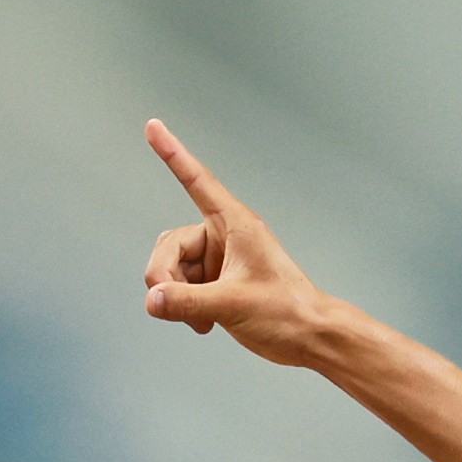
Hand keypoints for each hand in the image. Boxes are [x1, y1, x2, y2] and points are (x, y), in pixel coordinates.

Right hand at [139, 119, 335, 363]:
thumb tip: (151, 300)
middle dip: (165, 277)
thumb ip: (187, 301)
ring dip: (175, 296)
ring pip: (170, 269)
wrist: (309, 337)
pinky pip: (179, 287)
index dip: (172, 153)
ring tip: (201, 320)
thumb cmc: (286, 311)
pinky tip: (204, 324)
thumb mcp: (233, 303)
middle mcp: (222, 235)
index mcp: (235, 224)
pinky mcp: (214, 281)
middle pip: (168, 246)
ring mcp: (216, 259)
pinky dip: (182, 305)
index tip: (153, 125)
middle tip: (170, 305)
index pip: (196, 181)